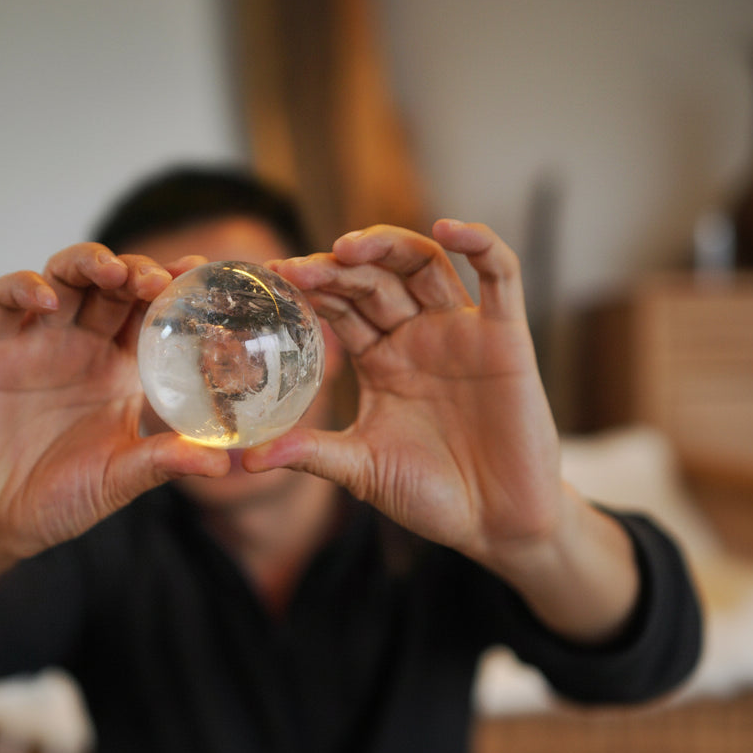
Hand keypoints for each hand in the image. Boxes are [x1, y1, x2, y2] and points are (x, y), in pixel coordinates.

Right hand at [0, 244, 228, 558]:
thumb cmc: (61, 499)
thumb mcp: (119, 480)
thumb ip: (163, 463)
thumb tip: (224, 463)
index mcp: (122, 370)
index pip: (153, 312)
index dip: (175, 288)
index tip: (200, 277)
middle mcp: (84, 347)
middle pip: (113, 284)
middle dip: (138, 270)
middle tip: (158, 280)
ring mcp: (38, 342)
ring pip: (65, 275)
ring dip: (88, 262)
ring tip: (112, 273)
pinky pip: (6, 299)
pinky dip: (25, 287)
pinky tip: (47, 301)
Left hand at [249, 220, 564, 566]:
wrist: (496, 523)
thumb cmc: (431, 495)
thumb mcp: (360, 469)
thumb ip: (310, 454)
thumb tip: (246, 459)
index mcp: (381, 359)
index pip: (342, 304)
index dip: (312, 285)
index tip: (273, 275)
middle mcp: (417, 336)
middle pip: (376, 277)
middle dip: (337, 266)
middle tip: (299, 268)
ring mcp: (461, 332)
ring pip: (427, 264)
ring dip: (390, 244)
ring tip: (351, 246)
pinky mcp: (506, 337)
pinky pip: (501, 276)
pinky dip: (480, 243)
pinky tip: (450, 228)